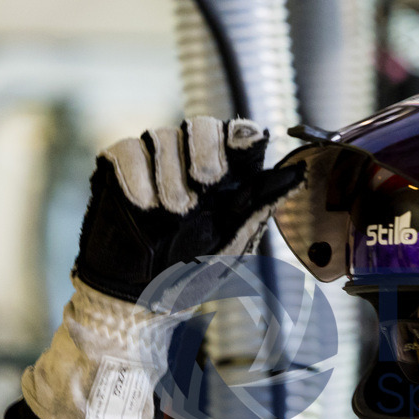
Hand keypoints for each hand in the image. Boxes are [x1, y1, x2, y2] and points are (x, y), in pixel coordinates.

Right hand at [74, 117, 303, 301]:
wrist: (140, 292)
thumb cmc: (191, 267)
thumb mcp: (232, 241)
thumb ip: (259, 204)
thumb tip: (297, 174)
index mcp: (224, 174)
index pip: (236, 135)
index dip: (240, 135)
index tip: (246, 142)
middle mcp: (189, 158)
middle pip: (202, 126)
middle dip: (205, 154)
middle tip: (205, 185)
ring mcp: (154, 159)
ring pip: (164, 137)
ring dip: (170, 176)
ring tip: (172, 212)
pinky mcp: (121, 165)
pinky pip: (129, 149)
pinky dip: (137, 176)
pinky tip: (144, 205)